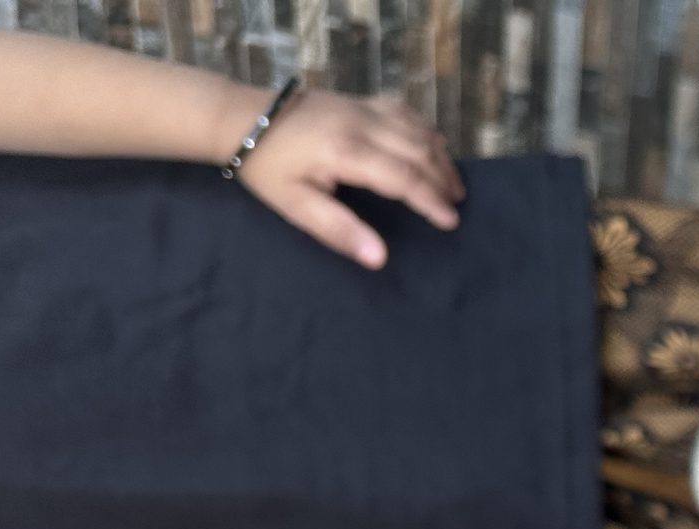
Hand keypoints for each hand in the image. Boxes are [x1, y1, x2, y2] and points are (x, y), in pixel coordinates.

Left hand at [230, 88, 464, 267]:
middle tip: (457, 204)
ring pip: (415, 128)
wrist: (240, 117)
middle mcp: (360, 125)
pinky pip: (402, 110)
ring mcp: (360, 107)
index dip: (430, 200)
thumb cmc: (267, 168)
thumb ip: (339, 231)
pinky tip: (432, 143)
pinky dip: (423, 128)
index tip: (450, 220)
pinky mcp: (357, 100)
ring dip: (439, 154)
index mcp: (345, 152)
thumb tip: (379, 258)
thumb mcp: (296, 206)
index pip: (403, 177)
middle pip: (418, 150)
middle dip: (443, 178)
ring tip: (452, 180)